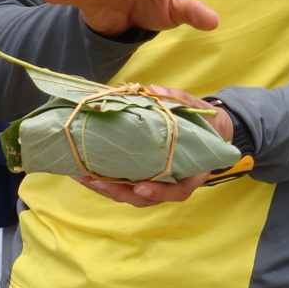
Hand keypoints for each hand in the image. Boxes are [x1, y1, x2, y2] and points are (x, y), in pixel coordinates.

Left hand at [73, 86, 229, 205]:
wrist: (208, 133)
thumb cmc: (203, 125)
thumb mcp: (195, 110)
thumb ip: (178, 101)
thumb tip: (152, 89)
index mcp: (191, 174)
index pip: (177, 191)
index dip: (159, 192)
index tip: (141, 188)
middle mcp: (170, 184)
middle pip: (143, 198)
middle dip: (117, 192)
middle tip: (95, 182)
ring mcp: (153, 184)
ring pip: (128, 194)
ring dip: (103, 188)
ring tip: (81, 176)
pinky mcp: (139, 178)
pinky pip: (121, 185)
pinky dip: (102, 180)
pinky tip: (82, 171)